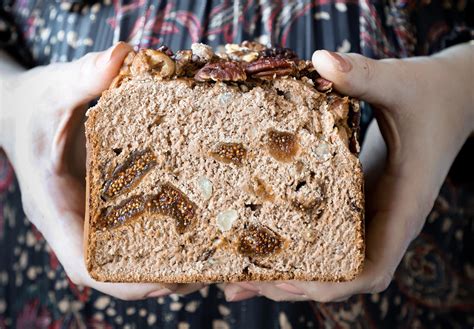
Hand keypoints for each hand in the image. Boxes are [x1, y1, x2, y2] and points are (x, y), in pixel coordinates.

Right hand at [0, 43, 203, 299]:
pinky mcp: (111, 202)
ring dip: (172, 257)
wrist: (24, 111)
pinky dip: (167, 230)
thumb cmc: (34, 107)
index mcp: (56, 209)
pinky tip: (200, 216)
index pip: (88, 266)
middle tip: (211, 267)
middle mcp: (78, 221)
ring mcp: (96, 215)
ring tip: (215, 249)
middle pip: (120, 268)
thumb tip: (121, 56)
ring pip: (133, 252)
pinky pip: (139, 227)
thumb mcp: (52, 92)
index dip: (129, 282)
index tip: (173, 280)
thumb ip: (81, 78)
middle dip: (163, 275)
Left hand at [224, 44, 473, 301]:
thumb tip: (320, 58)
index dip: (332, 285)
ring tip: (236, 276)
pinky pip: (327, 233)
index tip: (286, 284)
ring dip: (289, 272)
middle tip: (239, 283)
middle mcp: (385, 221)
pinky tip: (257, 241)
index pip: (372, 269)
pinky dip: (296, 245)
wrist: (450, 96)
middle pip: (341, 274)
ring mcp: (370, 214)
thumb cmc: (432, 94)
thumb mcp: (401, 83)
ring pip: (331, 259)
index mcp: (402, 207)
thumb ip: (365, 75)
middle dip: (295, 285)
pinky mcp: (357, 201)